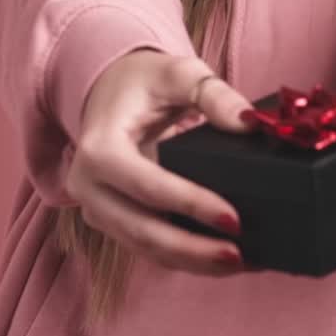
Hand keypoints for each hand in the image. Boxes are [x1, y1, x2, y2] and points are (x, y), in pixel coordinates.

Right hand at [63, 49, 258, 275]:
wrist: (111, 89)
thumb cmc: (144, 80)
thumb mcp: (179, 73)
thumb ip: (214, 94)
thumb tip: (248, 122)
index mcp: (98, 148)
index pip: (147, 187)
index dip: (190, 205)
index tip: (233, 220)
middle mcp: (87, 185)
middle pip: (141, 230)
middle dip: (191, 249)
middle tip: (238, 255)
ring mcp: (95, 207)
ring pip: (143, 247)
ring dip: (190, 261)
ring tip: (237, 262)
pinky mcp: (110, 219)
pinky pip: (145, 245)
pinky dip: (181, 256)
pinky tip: (217, 259)